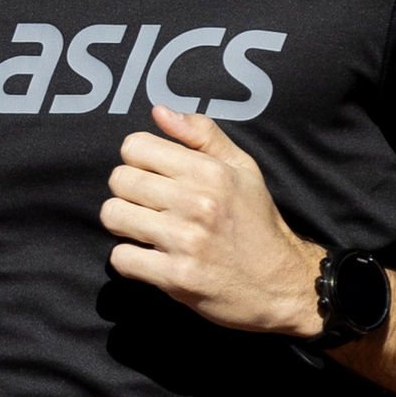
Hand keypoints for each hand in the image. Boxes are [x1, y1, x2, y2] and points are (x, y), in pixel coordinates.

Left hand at [100, 107, 323, 336]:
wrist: (282, 285)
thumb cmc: (257, 224)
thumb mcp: (243, 169)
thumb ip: (202, 134)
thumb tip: (160, 111)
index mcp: (211, 172)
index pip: (135, 146)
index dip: (136, 159)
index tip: (151, 175)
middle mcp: (197, 203)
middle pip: (119, 180)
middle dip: (126, 192)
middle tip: (147, 205)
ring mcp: (185, 241)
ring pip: (113, 216)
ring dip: (123, 224)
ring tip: (145, 229)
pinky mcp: (176, 277)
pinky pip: (121, 258)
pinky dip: (130, 260)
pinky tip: (150, 258)